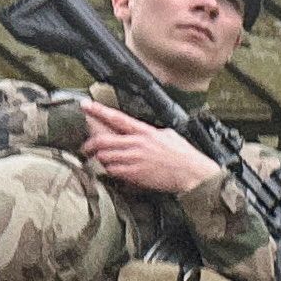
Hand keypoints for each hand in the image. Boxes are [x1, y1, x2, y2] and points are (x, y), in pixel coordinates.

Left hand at [77, 100, 223, 195]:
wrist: (194, 174)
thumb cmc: (185, 156)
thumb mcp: (169, 136)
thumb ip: (152, 133)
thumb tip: (143, 132)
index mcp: (146, 131)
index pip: (117, 118)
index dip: (99, 111)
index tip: (86, 106)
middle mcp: (138, 143)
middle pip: (104, 140)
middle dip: (90, 144)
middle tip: (86, 148)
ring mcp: (135, 159)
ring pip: (105, 156)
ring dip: (99, 159)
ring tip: (99, 161)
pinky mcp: (136, 174)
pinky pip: (113, 171)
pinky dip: (108, 171)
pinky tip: (110, 172)